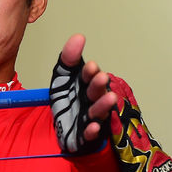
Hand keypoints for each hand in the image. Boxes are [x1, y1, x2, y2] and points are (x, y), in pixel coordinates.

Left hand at [49, 33, 116, 152]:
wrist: (61, 126)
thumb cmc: (67, 99)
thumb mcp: (62, 78)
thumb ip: (68, 59)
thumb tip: (78, 36)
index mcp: (85, 85)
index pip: (89, 76)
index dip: (90, 72)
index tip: (90, 66)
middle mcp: (90, 100)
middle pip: (96, 92)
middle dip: (99, 85)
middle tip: (101, 78)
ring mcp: (89, 117)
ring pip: (98, 111)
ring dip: (103, 105)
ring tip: (110, 98)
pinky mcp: (84, 135)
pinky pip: (90, 134)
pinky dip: (92, 131)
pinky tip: (94, 127)